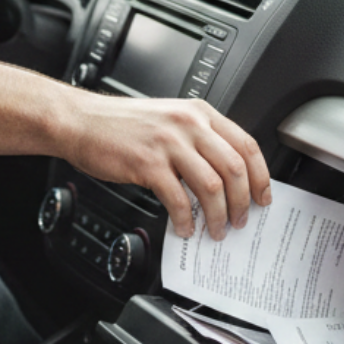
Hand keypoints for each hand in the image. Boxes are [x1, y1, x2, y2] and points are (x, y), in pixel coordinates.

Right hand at [59, 95, 271, 240]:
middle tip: (240, 221)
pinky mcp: (147, 163)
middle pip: (234, 168)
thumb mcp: (170, 120)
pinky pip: (178, 199)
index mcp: (199, 113)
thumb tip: (223, 179)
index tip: (262, 197)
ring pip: (212, 185)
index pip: (246, 145)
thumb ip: (198, 141)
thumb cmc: (122, 125)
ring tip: (215, 230)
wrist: (81, 121)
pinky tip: (184, 228)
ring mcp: (169, 143)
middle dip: (242, 202)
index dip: (260, 176)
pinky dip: (186, 219)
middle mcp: (189, 124)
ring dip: (218, 215)